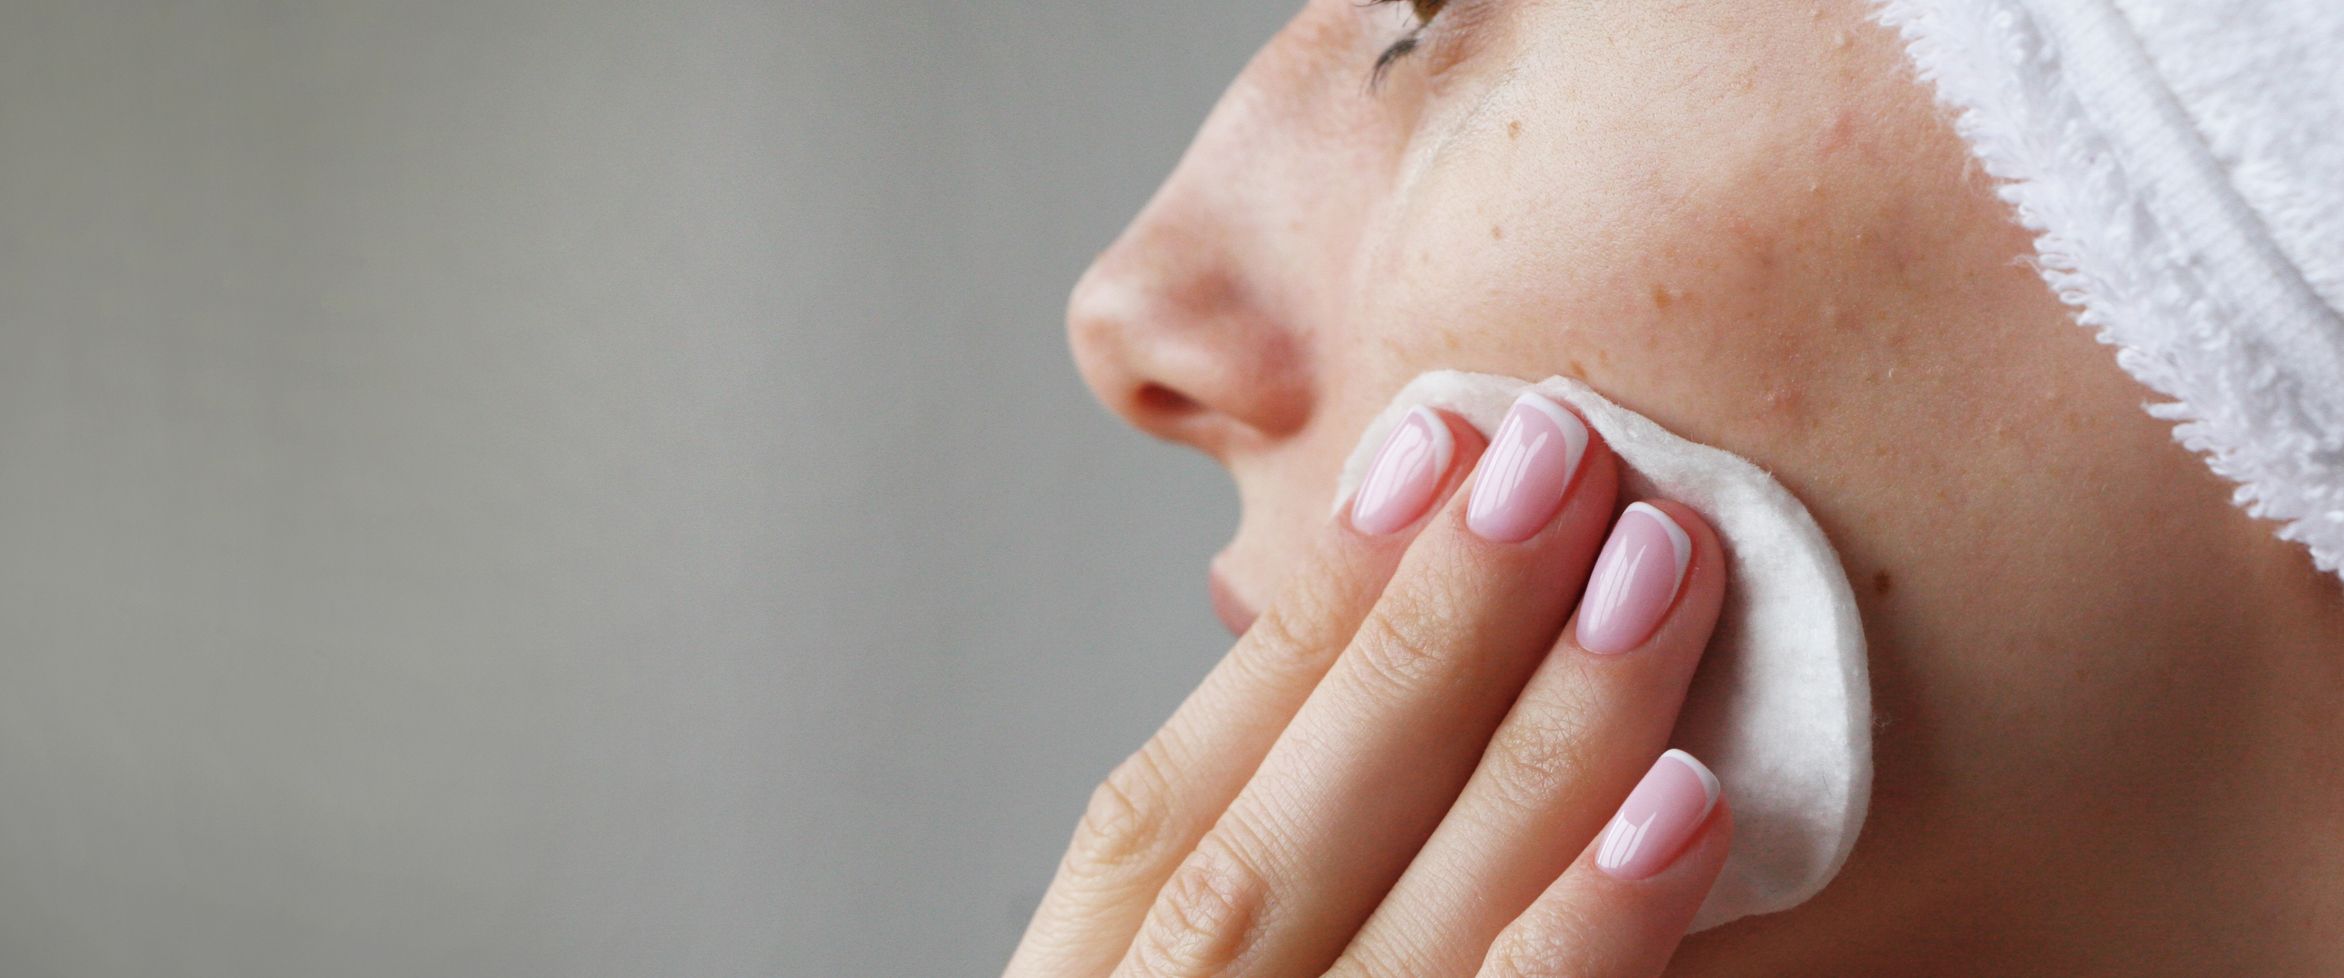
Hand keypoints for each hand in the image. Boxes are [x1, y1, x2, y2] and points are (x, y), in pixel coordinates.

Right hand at [1007, 395, 1731, 977]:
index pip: (1158, 808)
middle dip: (1428, 634)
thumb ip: (1241, 867)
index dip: (1298, 623)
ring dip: (1543, 736)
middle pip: (1276, 844)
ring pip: (1411, 929)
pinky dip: (1590, 930)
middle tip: (1560, 449)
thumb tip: (1351, 651)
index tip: (1427, 448)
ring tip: (1660, 562)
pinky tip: (1686, 803)